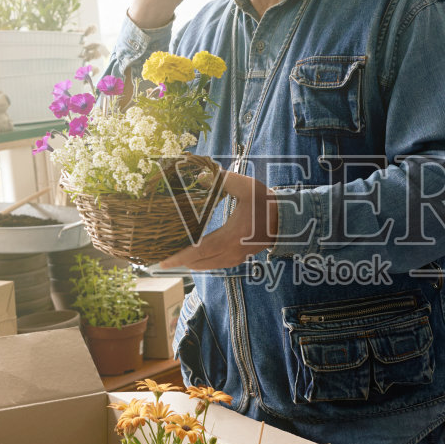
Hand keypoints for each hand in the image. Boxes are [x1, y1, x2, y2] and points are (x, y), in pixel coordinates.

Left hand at [158, 171, 280, 270]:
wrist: (285, 220)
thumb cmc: (265, 202)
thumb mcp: (247, 187)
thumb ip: (224, 180)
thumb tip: (201, 176)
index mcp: (232, 237)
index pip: (200, 250)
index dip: (180, 256)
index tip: (163, 260)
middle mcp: (232, 253)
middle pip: (198, 262)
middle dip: (178, 261)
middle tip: (159, 257)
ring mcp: (235, 259)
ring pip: (205, 266)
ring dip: (188, 263)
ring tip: (171, 257)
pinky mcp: (237, 260)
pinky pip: (213, 265)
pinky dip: (199, 262)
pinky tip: (190, 256)